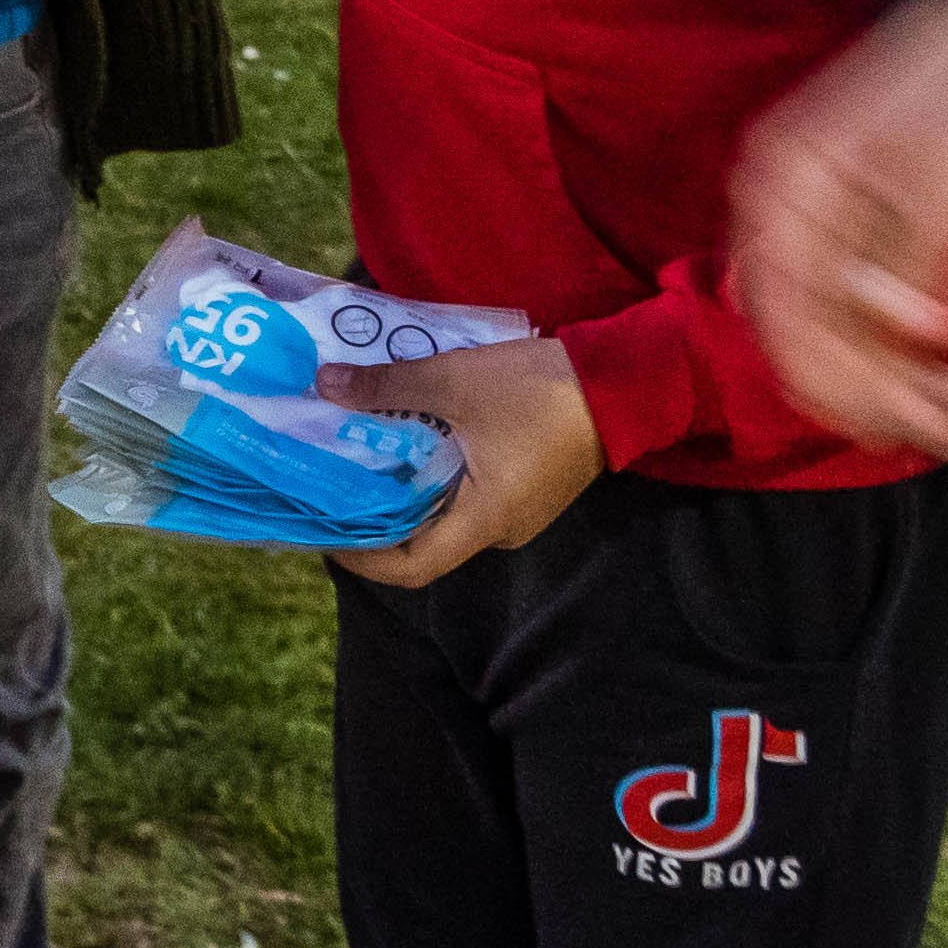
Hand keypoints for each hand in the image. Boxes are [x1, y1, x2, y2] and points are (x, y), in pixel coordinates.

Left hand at [321, 337, 606, 588]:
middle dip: (374, 520)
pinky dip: (432, 479)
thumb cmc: (537, 390)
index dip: (362, 558)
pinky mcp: (526, 491)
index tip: (324, 530)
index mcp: (483, 521)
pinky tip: (406, 442)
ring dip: (403, 494)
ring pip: (445, 518)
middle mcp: (499, 531)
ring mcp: (517, 514)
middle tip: (329, 488)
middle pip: (423, 544)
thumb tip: (324, 385)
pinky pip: (467, 498)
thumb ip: (386, 386)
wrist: (623, 381)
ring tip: (359, 460)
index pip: (411, 568)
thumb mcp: (453, 379)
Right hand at [731, 0, 947, 469]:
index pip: (792, 319)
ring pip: (841, 346)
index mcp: (790, 190)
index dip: (858, 387)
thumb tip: (913, 333)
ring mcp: (813, 238)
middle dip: (893, 403)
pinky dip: (915, 365)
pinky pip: (864, 326)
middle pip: (812, 344)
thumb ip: (926, 253)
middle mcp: (782, 221)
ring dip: (911, 396)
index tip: (936, 430)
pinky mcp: (850, 253)